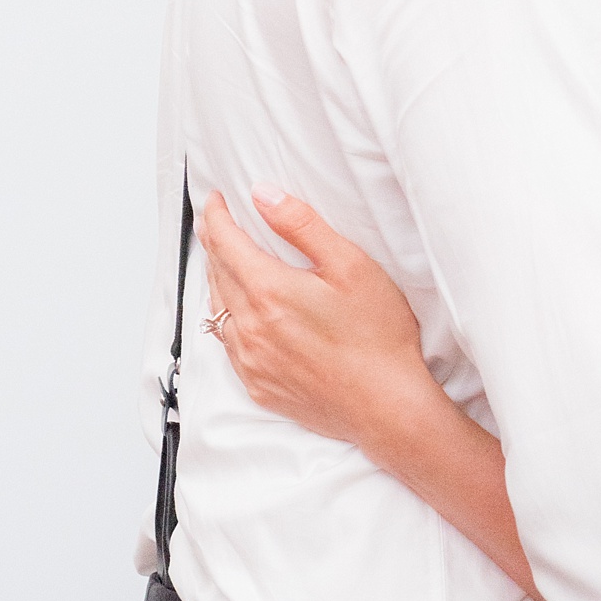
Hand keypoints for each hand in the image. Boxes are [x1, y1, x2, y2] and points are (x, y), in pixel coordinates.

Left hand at [197, 189, 429, 447]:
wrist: (386, 405)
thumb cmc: (377, 336)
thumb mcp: (350, 265)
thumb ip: (302, 225)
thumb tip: (263, 195)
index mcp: (269, 291)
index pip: (225, 243)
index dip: (217, 217)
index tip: (215, 201)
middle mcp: (249, 327)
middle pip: (217, 273)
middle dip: (214, 243)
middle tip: (215, 223)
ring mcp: (251, 360)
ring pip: (217, 309)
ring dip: (217, 280)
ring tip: (223, 261)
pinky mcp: (258, 385)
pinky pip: (227, 344)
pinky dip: (226, 319)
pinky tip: (238, 313)